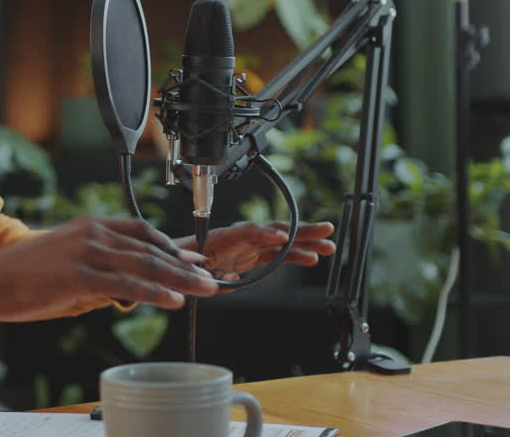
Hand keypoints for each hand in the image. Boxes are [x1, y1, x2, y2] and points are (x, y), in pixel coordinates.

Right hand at [0, 216, 218, 322]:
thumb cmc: (21, 276)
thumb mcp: (64, 261)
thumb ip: (96, 270)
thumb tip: (122, 291)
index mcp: (90, 227)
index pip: (141, 230)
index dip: (171, 245)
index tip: (192, 259)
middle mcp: (93, 233)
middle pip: (150, 248)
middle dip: (184, 265)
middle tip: (208, 278)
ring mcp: (88, 253)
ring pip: (145, 264)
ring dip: (179, 279)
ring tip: (203, 290)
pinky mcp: (80, 275)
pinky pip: (126, 283)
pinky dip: (154, 292)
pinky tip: (172, 300)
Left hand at [175, 221, 336, 281]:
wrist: (181, 260)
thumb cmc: (185, 263)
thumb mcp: (194, 272)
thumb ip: (212, 275)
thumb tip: (230, 279)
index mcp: (222, 237)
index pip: (247, 232)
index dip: (264, 234)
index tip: (281, 238)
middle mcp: (239, 236)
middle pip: (272, 230)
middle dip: (300, 231)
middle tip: (323, 230)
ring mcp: (248, 244)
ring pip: (281, 241)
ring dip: (305, 243)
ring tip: (328, 246)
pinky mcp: (253, 253)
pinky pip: (277, 253)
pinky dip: (295, 254)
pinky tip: (312, 257)